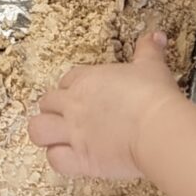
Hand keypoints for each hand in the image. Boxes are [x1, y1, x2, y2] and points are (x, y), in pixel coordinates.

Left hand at [29, 30, 187, 180]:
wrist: (157, 128)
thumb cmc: (154, 97)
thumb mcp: (152, 65)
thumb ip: (149, 49)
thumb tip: (156, 35)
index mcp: (86, 80)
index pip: (67, 80)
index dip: (72, 88)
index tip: (83, 95)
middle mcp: (73, 105)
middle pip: (46, 103)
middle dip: (54, 110)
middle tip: (70, 118)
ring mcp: (73, 132)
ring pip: (37, 130)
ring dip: (46, 134)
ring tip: (61, 139)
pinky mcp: (80, 158)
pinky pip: (55, 159)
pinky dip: (60, 160)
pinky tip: (74, 159)